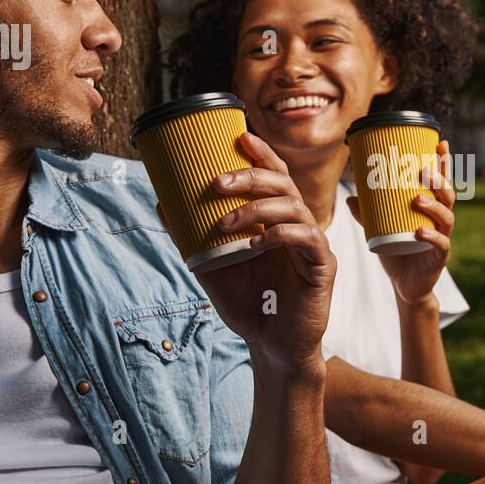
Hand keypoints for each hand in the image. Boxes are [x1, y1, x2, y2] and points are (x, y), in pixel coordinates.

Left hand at [157, 131, 334, 379]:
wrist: (271, 347)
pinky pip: (307, 238)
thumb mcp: (212, 266)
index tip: (238, 136)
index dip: (261, 154)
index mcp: (276, 219)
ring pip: (293, 206)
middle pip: (283, 183)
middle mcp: (297, 225)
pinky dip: (279, 235)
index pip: (274, 175)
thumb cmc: (248, 304)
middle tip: (217, 182)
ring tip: (224, 222)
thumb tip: (162, 201)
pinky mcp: (322, 267)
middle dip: (251, 175)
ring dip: (256, 208)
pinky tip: (255, 243)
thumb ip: (192, 236)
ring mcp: (313, 244)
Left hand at [346, 138, 454, 304]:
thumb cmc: (397, 251)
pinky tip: (421, 230)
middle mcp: (440, 220)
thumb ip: (367, 214)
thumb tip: (350, 196)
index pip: (440, 181)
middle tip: (424, 170)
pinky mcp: (439, 257)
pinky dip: (432, 236)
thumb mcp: (380, 229)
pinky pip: (441, 244)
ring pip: (446, 216)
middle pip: (448, 194)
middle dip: (440, 179)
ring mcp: (443, 238)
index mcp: (431, 209)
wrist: (405, 285)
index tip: (440, 142)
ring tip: (419, 199)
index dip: (443, 163)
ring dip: (434, 205)